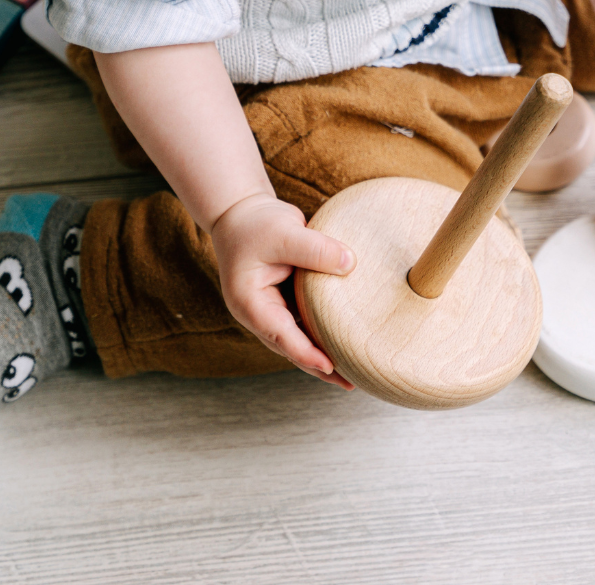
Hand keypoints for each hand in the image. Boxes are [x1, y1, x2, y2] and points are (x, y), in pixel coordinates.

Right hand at [210, 193, 356, 387]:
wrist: (240, 212)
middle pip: (291, 347)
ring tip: (353, 370)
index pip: (280, 335)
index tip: (330, 366)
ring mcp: (272, 308)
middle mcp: (260, 312)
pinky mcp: (286, 299)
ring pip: (300, 337)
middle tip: (350, 383)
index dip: (306, 353)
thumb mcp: (285, 231)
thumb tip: (351, 264)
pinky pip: (306, 320)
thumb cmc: (255, 223)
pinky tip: (345, 338)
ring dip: (323, 353)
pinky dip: (323, 331)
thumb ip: (316, 249)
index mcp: (250, 303)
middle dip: (319, 366)